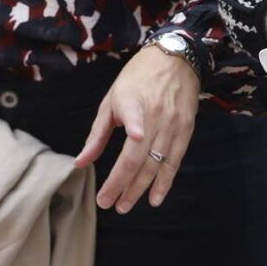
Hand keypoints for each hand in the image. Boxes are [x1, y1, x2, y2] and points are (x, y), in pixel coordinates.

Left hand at [75, 44, 200, 211]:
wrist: (176, 59)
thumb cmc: (137, 80)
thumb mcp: (111, 100)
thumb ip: (97, 135)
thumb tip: (80, 164)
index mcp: (132, 101)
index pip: (134, 115)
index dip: (135, 125)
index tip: (135, 136)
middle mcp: (155, 114)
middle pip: (138, 155)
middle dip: (122, 184)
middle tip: (109, 204)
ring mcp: (172, 124)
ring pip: (155, 163)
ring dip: (140, 188)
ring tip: (124, 205)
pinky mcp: (185, 130)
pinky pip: (174, 161)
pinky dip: (165, 182)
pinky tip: (155, 199)